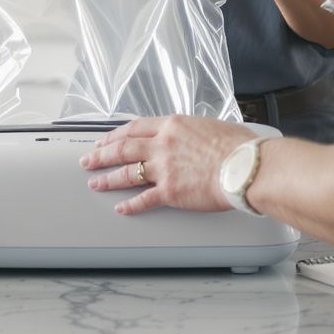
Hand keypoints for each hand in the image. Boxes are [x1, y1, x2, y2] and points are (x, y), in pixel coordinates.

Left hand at [79, 115, 256, 214]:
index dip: (114, 135)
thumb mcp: (209, 125)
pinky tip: (121, 208)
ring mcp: (164, 168)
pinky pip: (143, 199)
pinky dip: (130, 205)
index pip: (134, 127)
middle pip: (122, 148)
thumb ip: (191, 130)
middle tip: (88, 160)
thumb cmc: (238, 147)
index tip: (105, 140)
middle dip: (101, 155)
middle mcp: (163, 144)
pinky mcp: (170, 191)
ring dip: (108, 178)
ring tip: (95, 183)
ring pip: (127, 172)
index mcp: (172, 125)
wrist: (245, 167)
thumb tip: (190, 134)